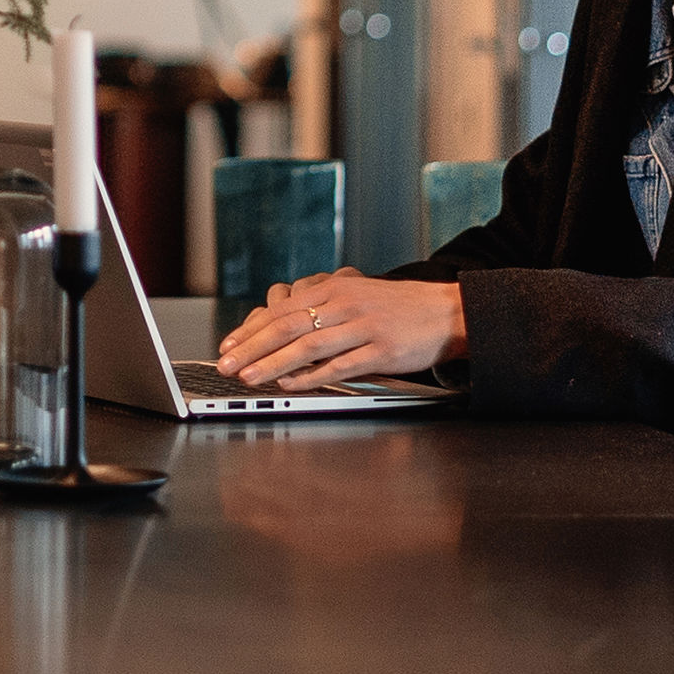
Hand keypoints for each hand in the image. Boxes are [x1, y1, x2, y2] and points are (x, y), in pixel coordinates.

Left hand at [217, 270, 462, 390]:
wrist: (448, 312)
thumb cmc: (397, 308)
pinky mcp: (382, 351)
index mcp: (334, 288)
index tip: (227, 347)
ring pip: (308, 346)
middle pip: (287, 326)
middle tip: (226, 366)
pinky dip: (312, 377)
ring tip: (249, 378)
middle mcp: (345, 304)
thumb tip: (278, 333)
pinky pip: (339, 366)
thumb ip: (321, 310)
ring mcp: (364, 327)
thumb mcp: (356, 296)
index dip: (250, 330)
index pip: (281, 310)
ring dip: (273, 363)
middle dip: (252, 348)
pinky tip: (291, 385)